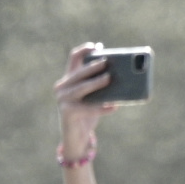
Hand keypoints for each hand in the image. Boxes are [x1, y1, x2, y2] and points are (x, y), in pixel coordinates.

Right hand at [55, 42, 115, 157]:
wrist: (77, 137)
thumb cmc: (88, 113)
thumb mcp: (95, 97)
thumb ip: (101, 85)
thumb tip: (121, 75)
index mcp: (69, 79)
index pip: (73, 58)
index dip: (84, 50)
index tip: (97, 46)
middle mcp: (62, 86)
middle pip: (79, 72)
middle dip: (93, 66)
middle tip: (107, 62)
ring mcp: (63, 99)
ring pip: (81, 88)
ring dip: (96, 83)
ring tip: (109, 79)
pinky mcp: (67, 113)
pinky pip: (87, 109)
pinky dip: (101, 108)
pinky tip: (113, 107)